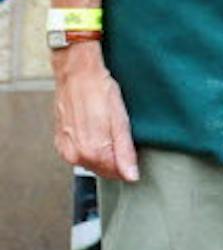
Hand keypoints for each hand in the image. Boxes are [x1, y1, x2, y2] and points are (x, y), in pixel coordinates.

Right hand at [51, 44, 137, 181]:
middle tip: (122, 138)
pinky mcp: (60, 142)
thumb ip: (125, 152)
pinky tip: (96, 131)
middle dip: (115, 161)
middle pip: (103, 170)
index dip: (128, 166)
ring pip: (91, 163)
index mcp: (93, 152)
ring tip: (109, 131)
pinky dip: (90, 147)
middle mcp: (76, 155)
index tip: (134, 154)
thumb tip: (131, 176)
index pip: (115, 174)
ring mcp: (66, 149)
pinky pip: (79, 154)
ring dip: (102, 154)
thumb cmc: (100, 91)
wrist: (77, 74)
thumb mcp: (121, 120)